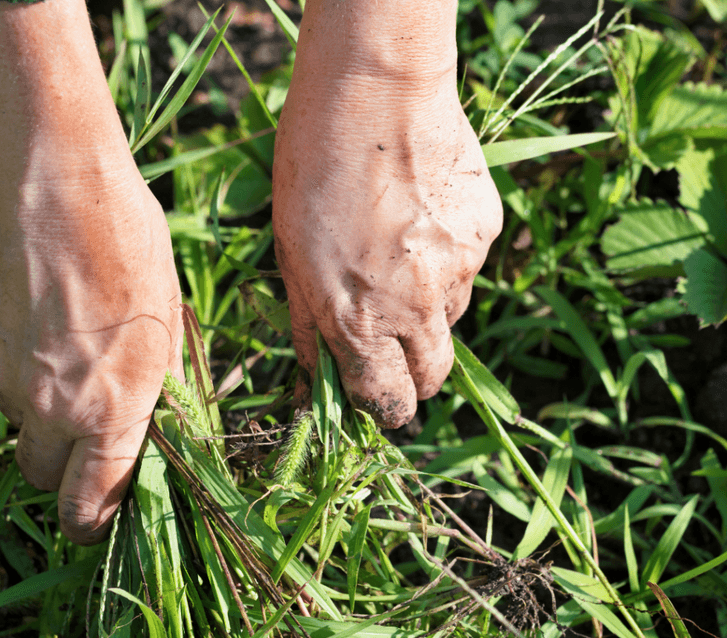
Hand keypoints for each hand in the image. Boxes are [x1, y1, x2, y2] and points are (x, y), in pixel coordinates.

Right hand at [0, 0, 182, 543]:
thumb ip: (156, 390)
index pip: (91, 502)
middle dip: (64, 471)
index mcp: (113, 408)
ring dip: (41, 414)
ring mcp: (5, 377)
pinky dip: (18, 371)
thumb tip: (152, 429)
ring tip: (68, 354)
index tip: (98, 519)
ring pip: (19, 426)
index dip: (94, 521)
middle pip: (43, 477)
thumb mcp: (168, 325)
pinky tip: (39, 323)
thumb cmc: (130, 249)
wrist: (52, 183)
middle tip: (87, 436)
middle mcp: (52, 407)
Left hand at [272, 0, 501, 427]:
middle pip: (433, 378)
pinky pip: (467, 268)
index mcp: (359, 322)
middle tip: (393, 346)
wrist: (375, 91)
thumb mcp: (289, 256)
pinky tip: (421, 218)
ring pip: (450, 318)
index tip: (380, 401)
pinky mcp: (485, 235)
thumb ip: (309, 327)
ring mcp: (458, 271)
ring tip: (398, 254)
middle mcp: (416, 309)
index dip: (384, 409)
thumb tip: (314, 379)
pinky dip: (446, 260)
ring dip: (427, 309)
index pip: (387, 401)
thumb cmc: (312, 170)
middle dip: (414, 376)